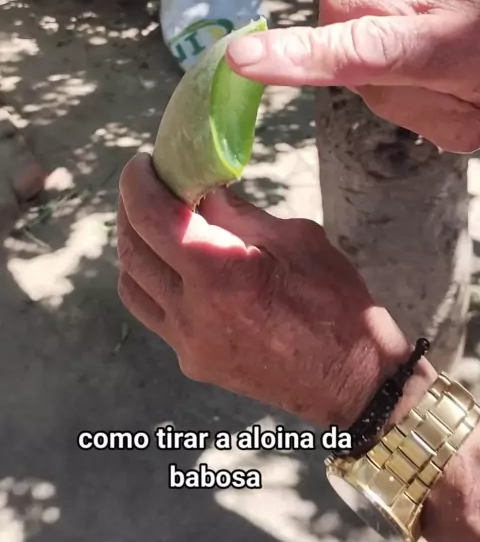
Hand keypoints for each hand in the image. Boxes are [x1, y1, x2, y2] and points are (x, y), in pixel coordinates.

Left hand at [117, 154, 432, 426]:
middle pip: (132, 250)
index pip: (152, 218)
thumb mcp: (294, 238)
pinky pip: (153, 314)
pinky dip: (150, 280)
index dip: (138, 183)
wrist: (352, 379)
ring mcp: (188, 343)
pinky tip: (171, 264)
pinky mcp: (193, 361)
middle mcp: (192, 312)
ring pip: (132, 285)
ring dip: (134, 245)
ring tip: (153, 219)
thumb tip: (199, 185)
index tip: (143, 162)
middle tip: (147, 182)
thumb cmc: (334, 300)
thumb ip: (236, 213)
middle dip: (131, 208)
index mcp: (219, 274)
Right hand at [226, 0, 479, 152]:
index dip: (301, 57)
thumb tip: (342, 60)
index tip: (245, 60)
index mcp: (451, 45)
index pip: (365, 51)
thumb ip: (393, 99)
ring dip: (359, 5)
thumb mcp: (463, 123)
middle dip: (345, 35)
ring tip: (409, 15)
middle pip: (338, 5)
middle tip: (392, 52)